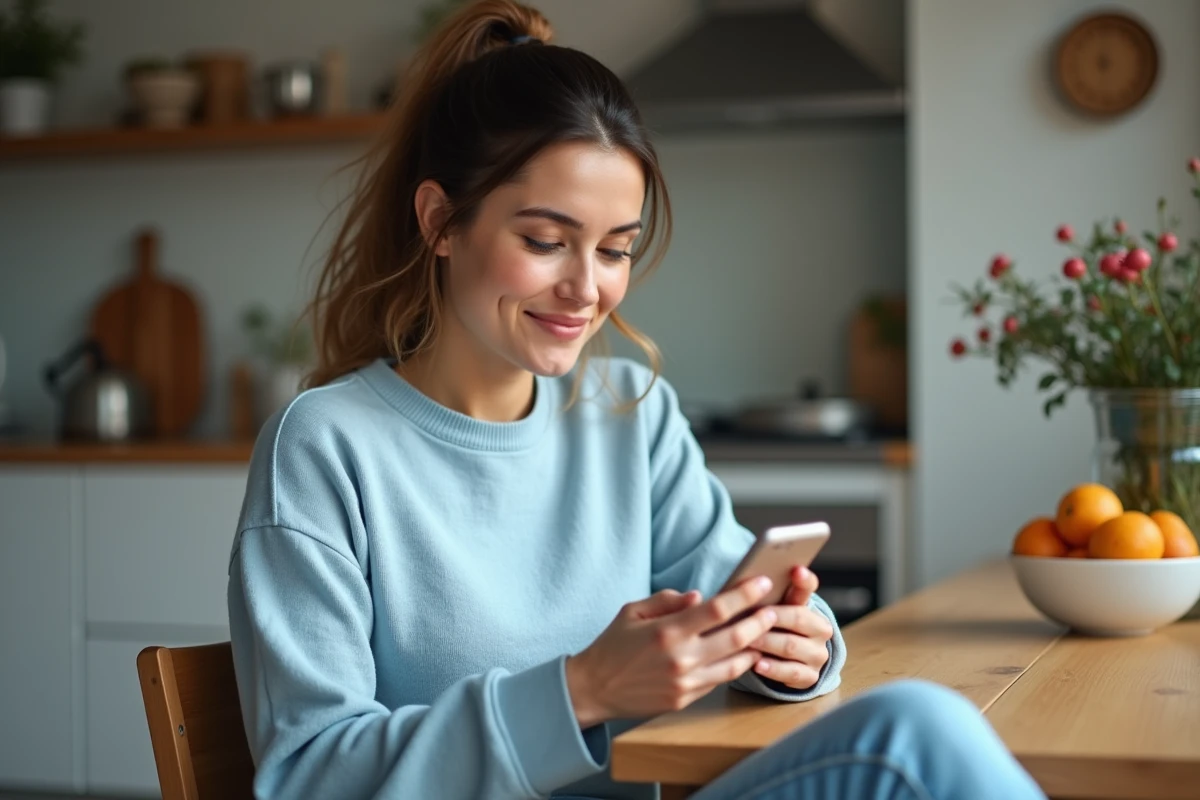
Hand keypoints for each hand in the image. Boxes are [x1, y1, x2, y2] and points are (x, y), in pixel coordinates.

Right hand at [565, 578, 778, 727]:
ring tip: (764, 633)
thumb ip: (667, 601)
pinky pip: (719, 680)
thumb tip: (699, 597)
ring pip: (735, 664)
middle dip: (760, 620)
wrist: (594, 689)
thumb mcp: (632, 611)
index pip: (717, 609)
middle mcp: (680, 658)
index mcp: (667, 631)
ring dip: (754, 647)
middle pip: (736, 637)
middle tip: (773, 609)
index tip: (761, 582)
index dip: (744, 594)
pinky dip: (734, 666)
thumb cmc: (612, 645)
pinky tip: (742, 655)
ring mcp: (685, 682)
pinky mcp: (685, 699)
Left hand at [748, 566, 832, 689]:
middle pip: (798, 618)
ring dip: (768, 643)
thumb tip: (744, 583)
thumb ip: (764, 597)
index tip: (795, 569)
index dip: (804, 579)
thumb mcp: (770, 611)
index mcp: (810, 605)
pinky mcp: (811, 677)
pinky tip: (757, 663)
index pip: (809, 588)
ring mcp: (818, 654)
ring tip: (748, 641)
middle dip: (773, 617)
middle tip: (752, 617)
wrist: (788, 662)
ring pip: (791, 646)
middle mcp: (820, 629)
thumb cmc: (772, 629)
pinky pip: (791, 672)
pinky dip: (773, 668)